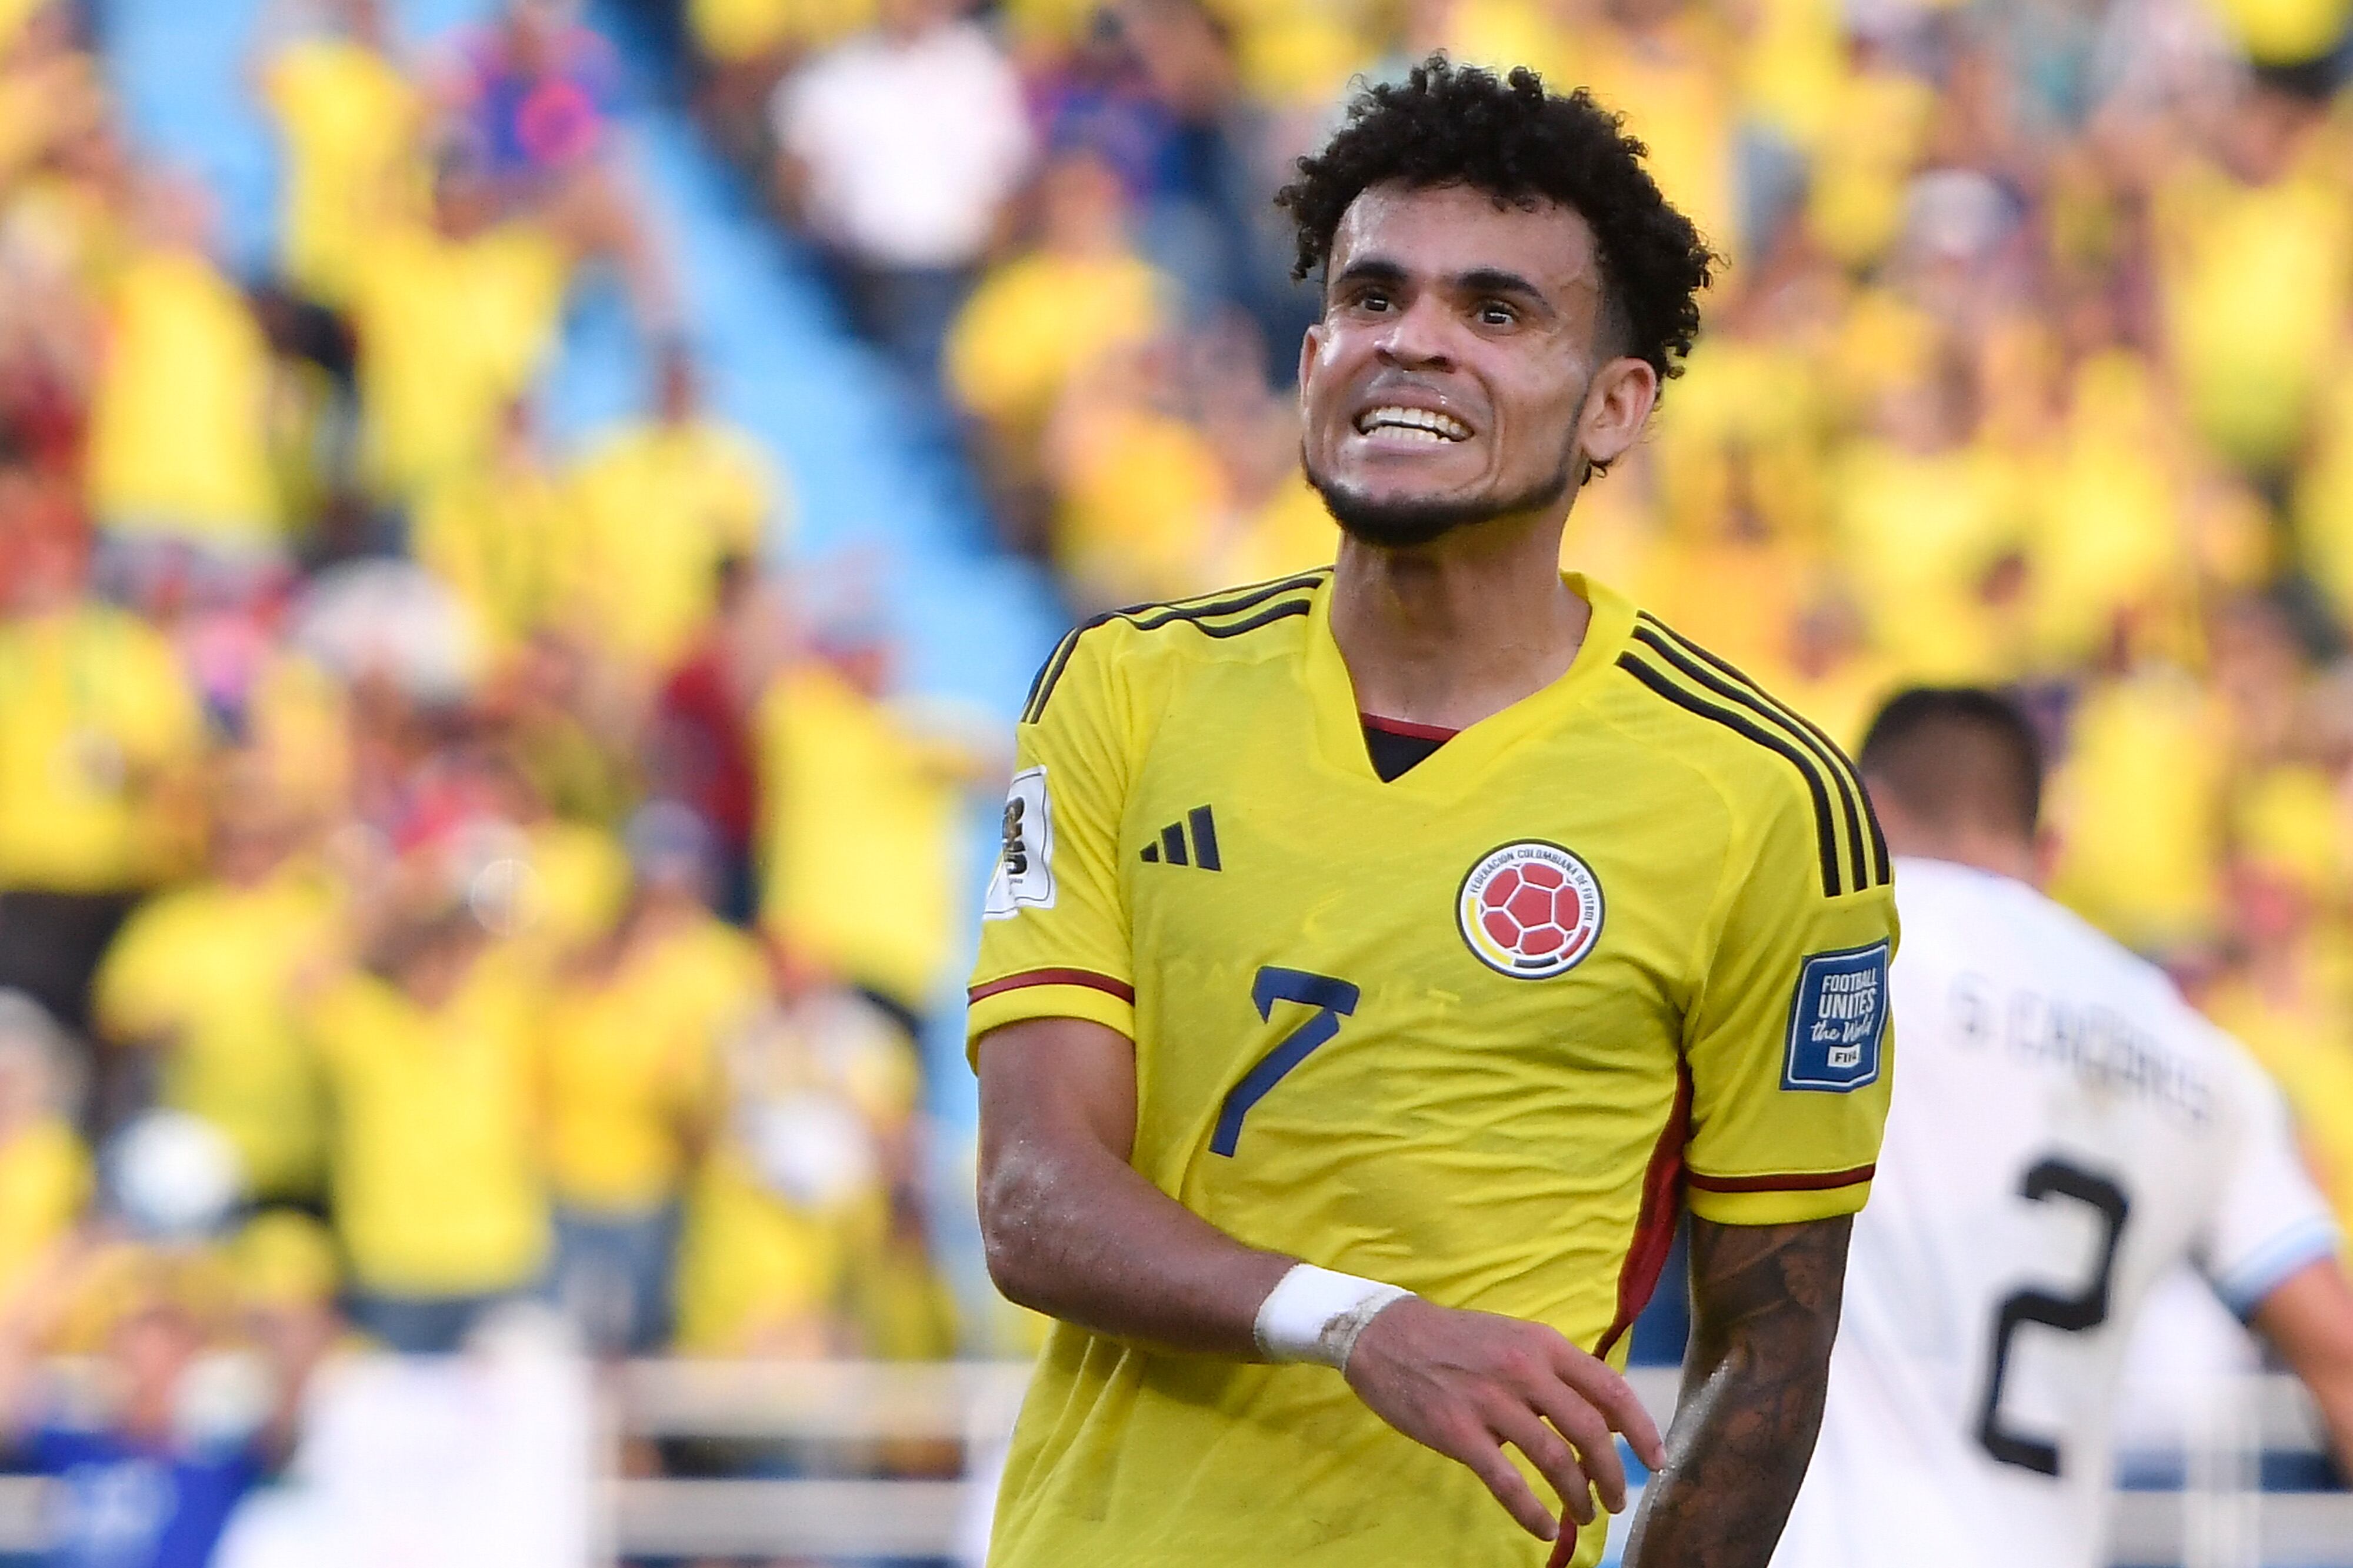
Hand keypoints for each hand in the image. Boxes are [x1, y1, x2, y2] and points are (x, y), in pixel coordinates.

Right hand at [1342, 1296, 1665, 1543]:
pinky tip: (1543, 1527)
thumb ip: (1557, 1373)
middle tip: (1615, 1500)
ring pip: (1554, 1460)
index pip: (1610, 1389)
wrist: (1385, 1334)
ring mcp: (1489, 1401)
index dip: (1641, 1430)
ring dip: (1577, 1496)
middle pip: (1590, 1431)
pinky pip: (1507, 1482)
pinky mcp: (1458, 1432)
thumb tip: (1605, 1418)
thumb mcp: (1515, 1340)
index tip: (1656, 1462)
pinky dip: (1532, 1512)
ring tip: (1582, 1515)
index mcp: (1543, 1345)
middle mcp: (1523, 1371)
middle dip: (1611, 1474)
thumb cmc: (1456, 1339)